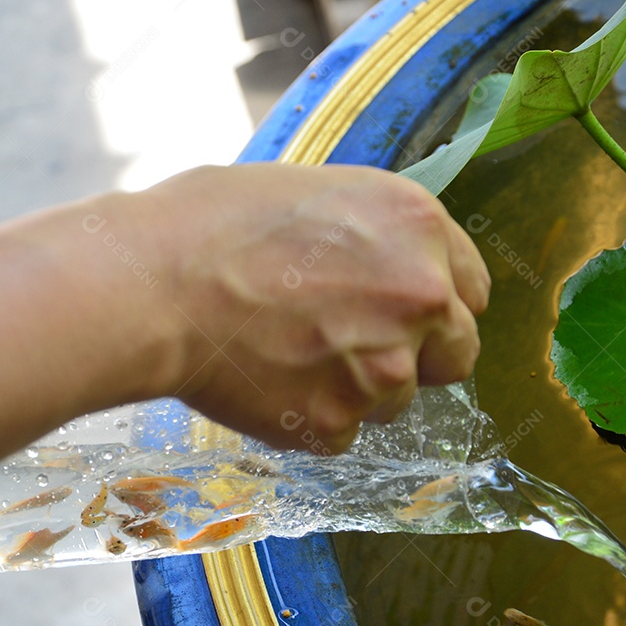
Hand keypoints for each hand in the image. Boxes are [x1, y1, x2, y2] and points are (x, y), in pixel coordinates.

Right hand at [140, 163, 489, 453]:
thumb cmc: (213, 223)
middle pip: (455, 355)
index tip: (405, 313)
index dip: (434, 304)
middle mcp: (420, 298)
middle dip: (415, 355)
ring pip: (393, 400)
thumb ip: (375, 235)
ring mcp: (382, 369)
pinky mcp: (335, 422)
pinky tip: (265, 380)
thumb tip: (386, 263)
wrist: (153, 285)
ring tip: (286, 353)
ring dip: (355, 387)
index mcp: (419, 226)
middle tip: (353, 343)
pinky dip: (309, 416)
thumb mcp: (314, 193)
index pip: (472, 292)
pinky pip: (339, 432)